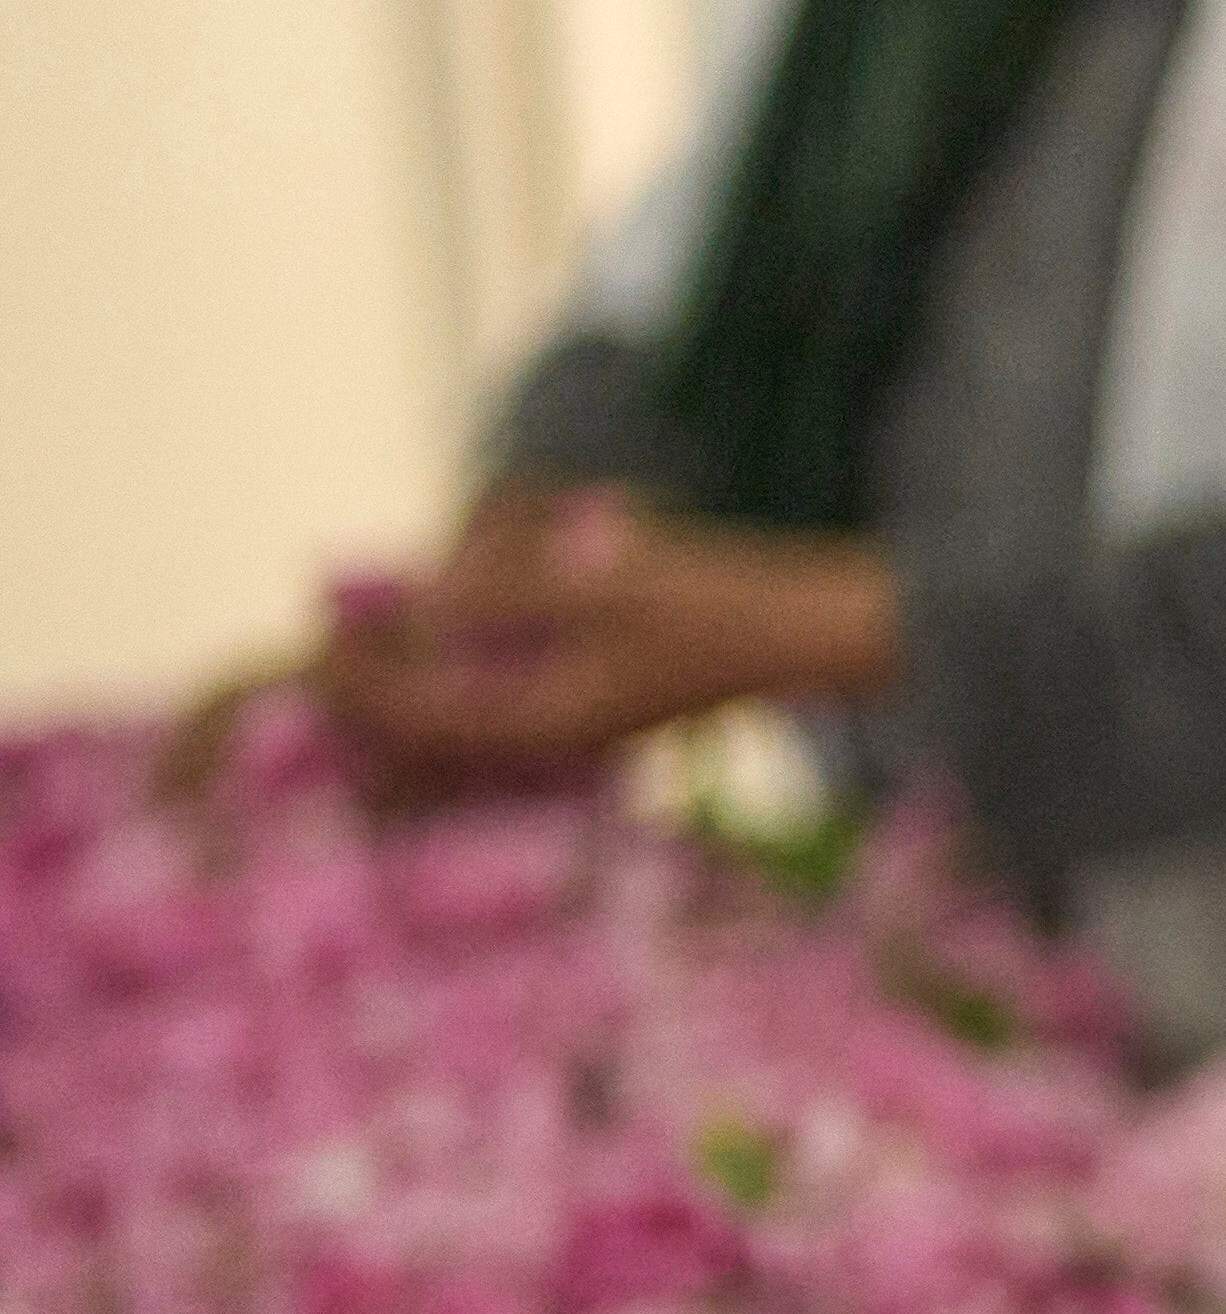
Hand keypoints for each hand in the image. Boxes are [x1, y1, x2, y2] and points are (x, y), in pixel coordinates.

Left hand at [310, 491, 894, 797]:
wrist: (822, 630)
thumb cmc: (722, 608)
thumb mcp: (604, 586)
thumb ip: (505, 589)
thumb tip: (424, 596)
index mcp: (551, 717)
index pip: (426, 714)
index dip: (363, 682)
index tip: (315, 643)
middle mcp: (561, 727)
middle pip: (443, 725)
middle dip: (387, 691)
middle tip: (330, 650)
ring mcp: (591, 712)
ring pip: (482, 710)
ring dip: (436, 682)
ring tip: (395, 638)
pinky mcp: (616, 690)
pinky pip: (526, 693)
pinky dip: (487, 671)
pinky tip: (477, 633)